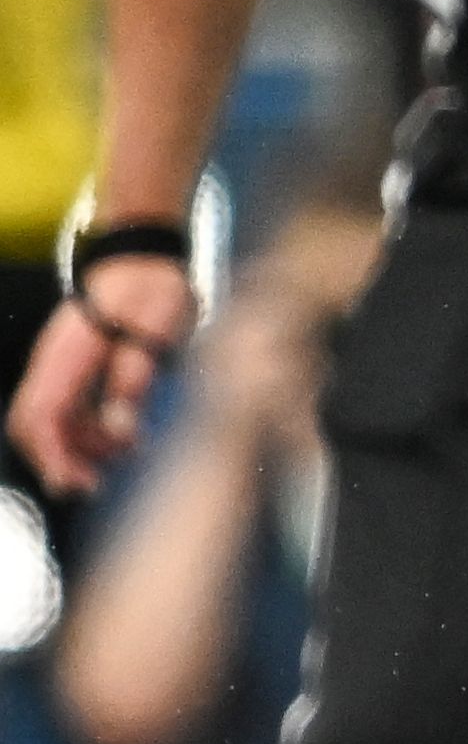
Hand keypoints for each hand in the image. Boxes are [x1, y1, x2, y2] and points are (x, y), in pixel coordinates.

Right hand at [13, 265, 200, 493]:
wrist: (144, 259)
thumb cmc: (153, 292)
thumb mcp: (156, 333)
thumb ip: (135, 379)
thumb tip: (121, 429)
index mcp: (68, 355)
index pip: (42, 415)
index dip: (53, 454)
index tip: (75, 484)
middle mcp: (54, 363)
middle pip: (34, 424)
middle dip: (58, 458)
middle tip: (94, 484)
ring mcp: (61, 366)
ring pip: (53, 420)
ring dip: (81, 445)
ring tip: (128, 452)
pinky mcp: (75, 370)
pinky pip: (70, 409)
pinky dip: (90, 429)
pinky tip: (126, 437)